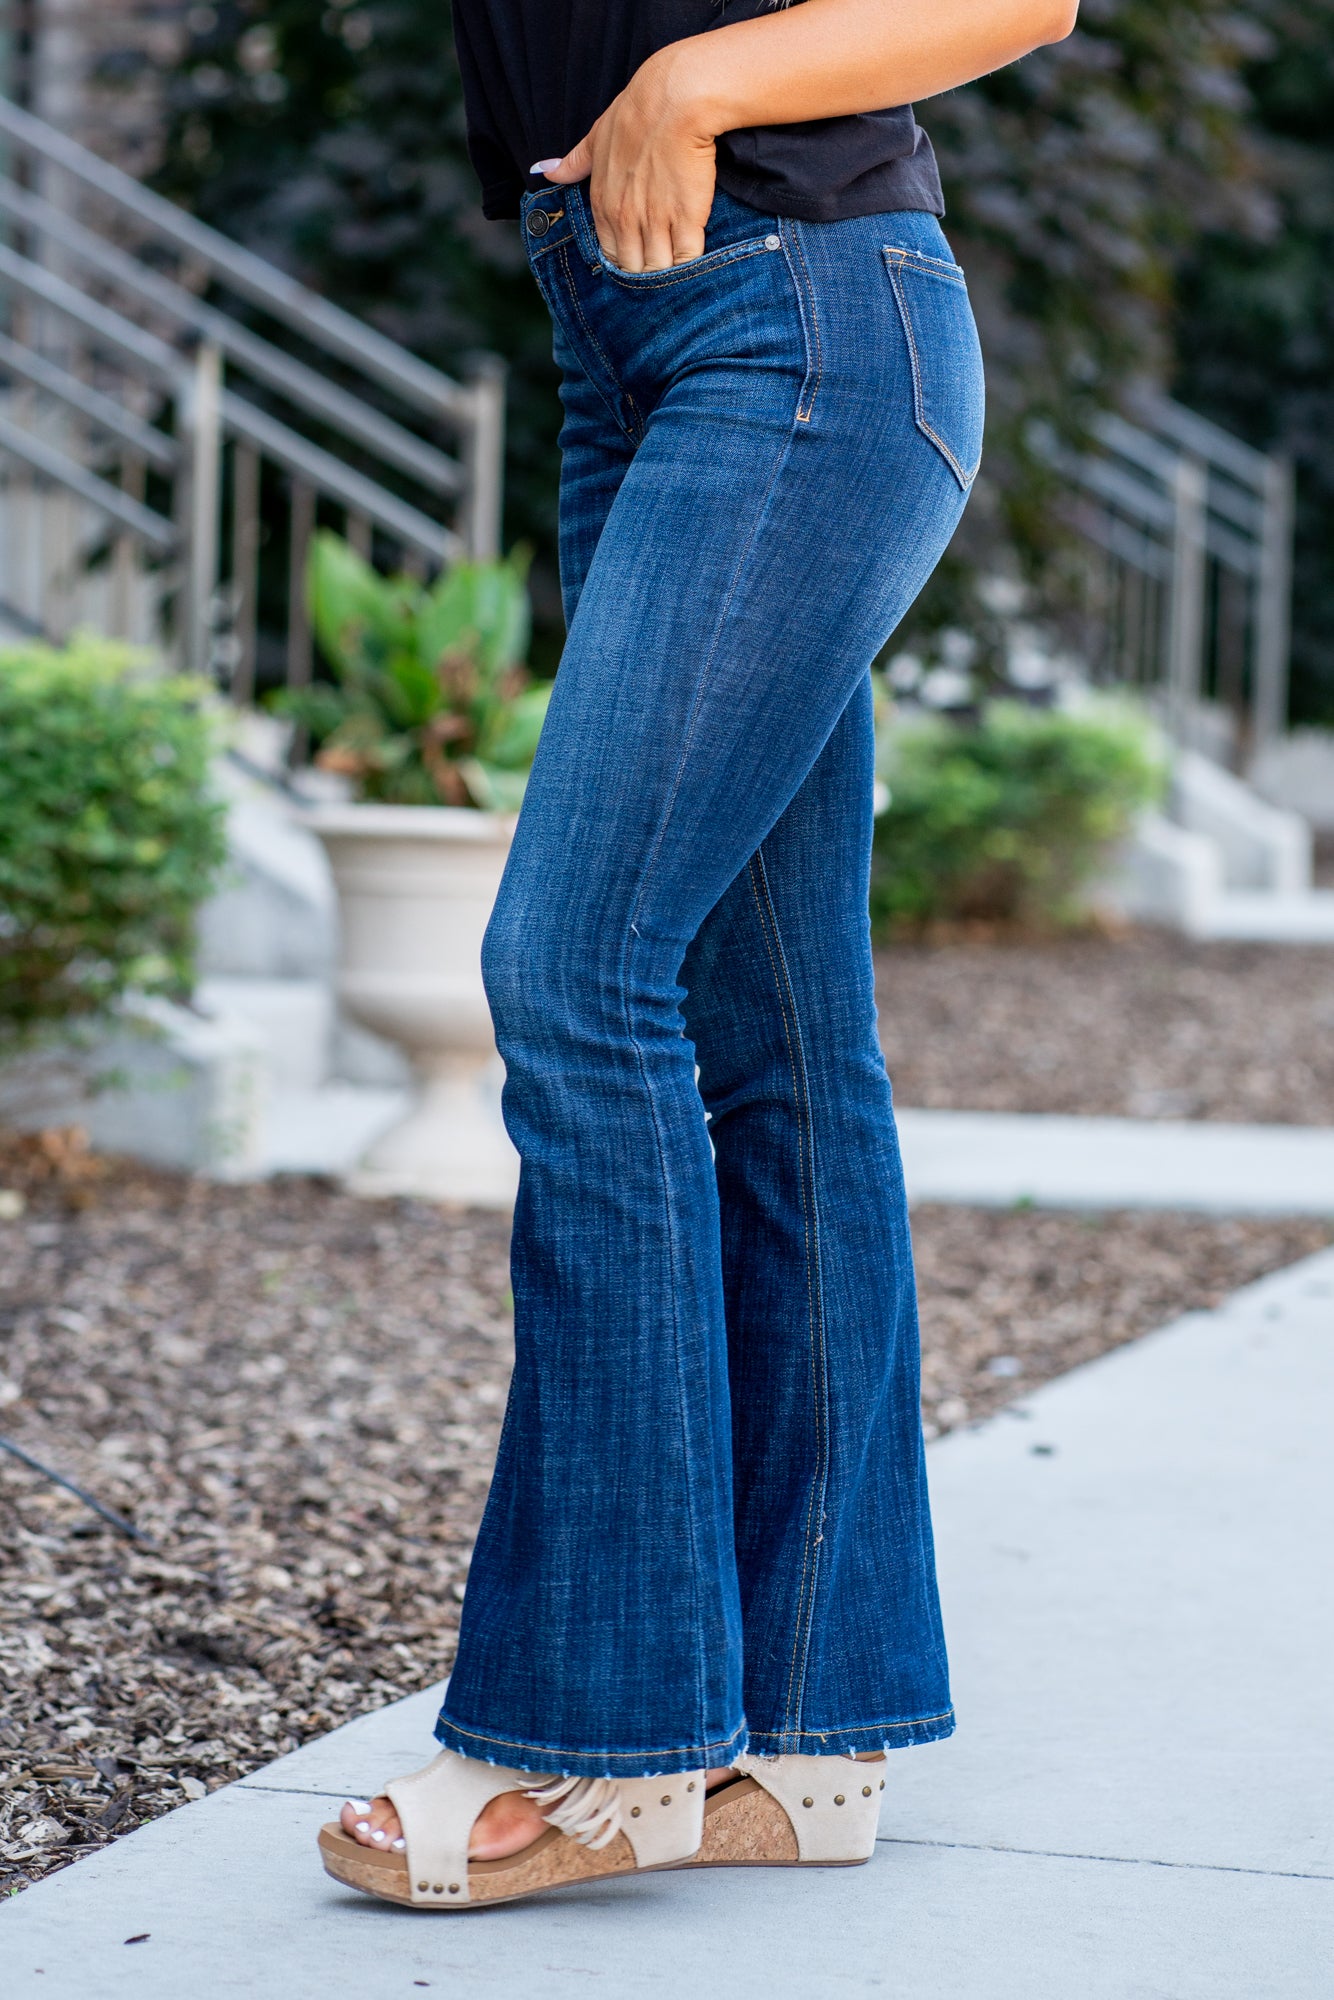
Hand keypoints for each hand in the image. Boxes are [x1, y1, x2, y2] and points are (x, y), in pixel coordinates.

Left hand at [534, 47, 717, 272]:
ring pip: (657, 271)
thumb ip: (575, 161)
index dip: (623, 260)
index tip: (636, 257)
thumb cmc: (638, 112)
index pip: (609, 254)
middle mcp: (625, 219)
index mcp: (603, 204)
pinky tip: (694, 264)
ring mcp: (656, 223)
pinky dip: (690, 267)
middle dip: (644, 274)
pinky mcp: (688, 221)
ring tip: (676, 272)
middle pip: (633, 270)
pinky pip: (686, 260)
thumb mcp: (597, 135)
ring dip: (666, 275)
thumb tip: (546, 169)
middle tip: (658, 269)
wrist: (675, 99)